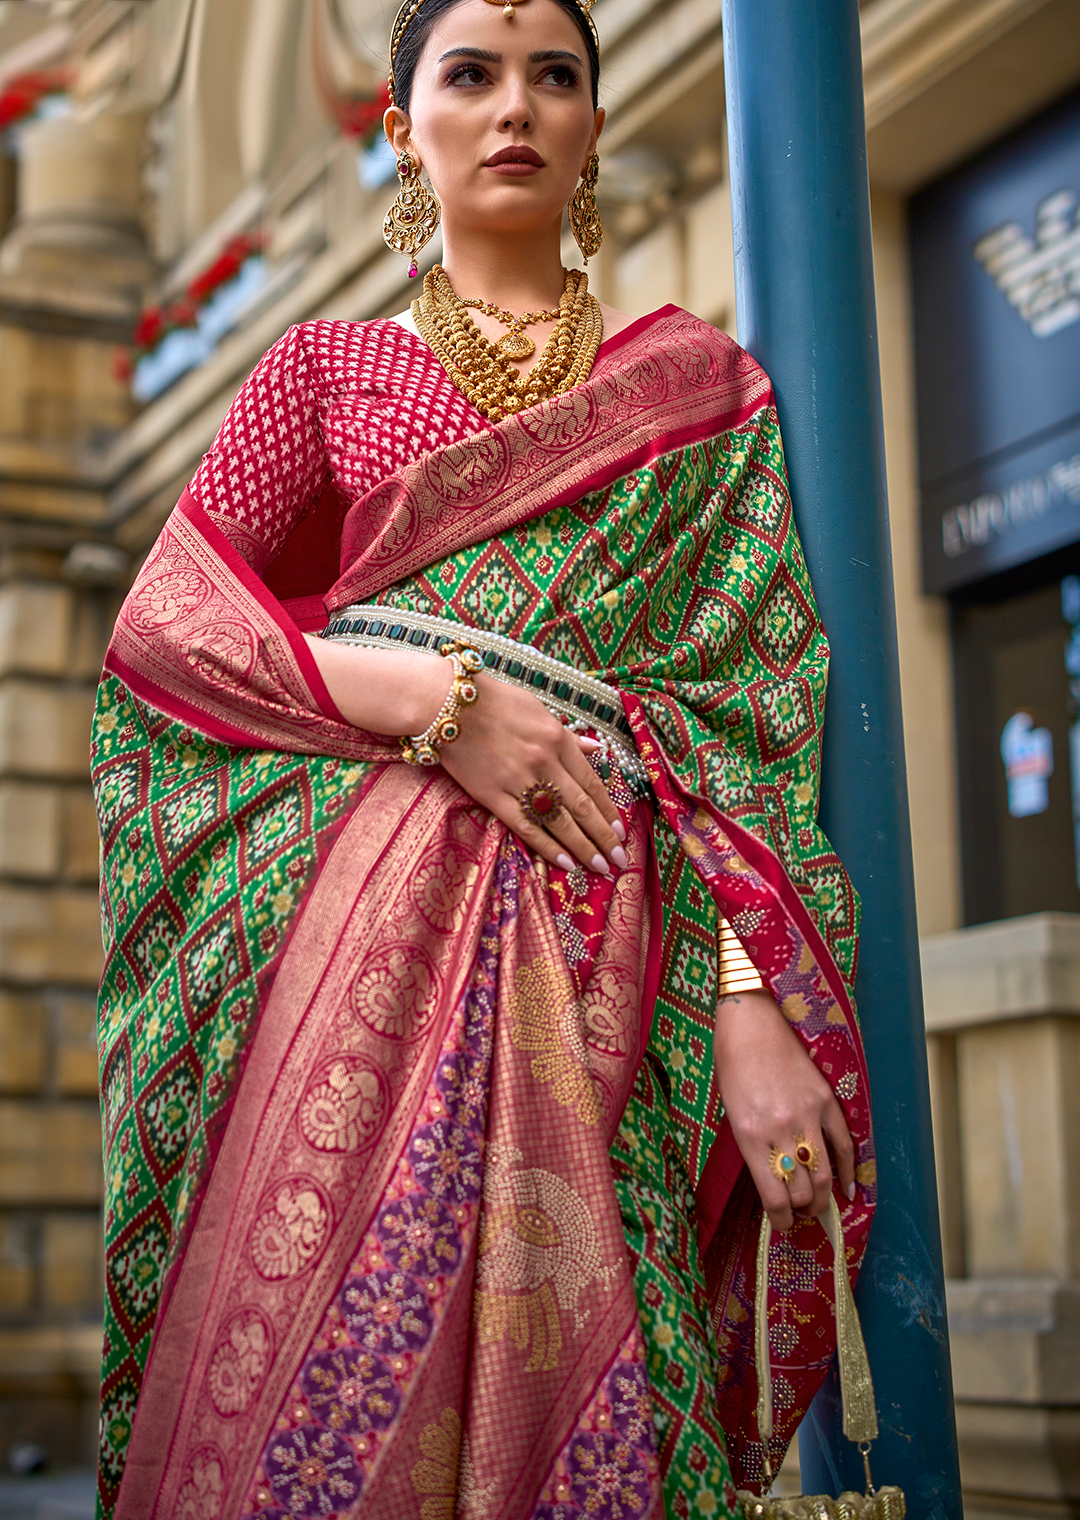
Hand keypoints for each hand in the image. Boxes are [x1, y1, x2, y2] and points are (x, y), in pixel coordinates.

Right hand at [440, 672, 625, 874]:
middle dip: (604, 837)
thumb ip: (567, 735)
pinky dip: (547, 846)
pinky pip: (526, 827)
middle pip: (582, 808)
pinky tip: (564, 862)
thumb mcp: (538, 709)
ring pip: (559, 823)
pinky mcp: (493, 796)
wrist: (448, 704)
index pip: (592, 784)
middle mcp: (545, 763)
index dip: (610, 811)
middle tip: (619, 859)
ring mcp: (519, 782)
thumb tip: (595, 748)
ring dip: (583, 847)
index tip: (622, 831)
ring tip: (599, 866)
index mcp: (558, 740)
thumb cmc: (494, 702)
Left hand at [713, 987, 854, 1231]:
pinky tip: (848, 1186)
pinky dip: (849, 1170)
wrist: (752, 1020)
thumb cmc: (732, 1064)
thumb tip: (773, 1180)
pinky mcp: (826, 1100)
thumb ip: (752, 1147)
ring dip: (824, 1198)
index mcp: (749, 1135)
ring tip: (819, 1206)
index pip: (774, 1197)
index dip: (781, 1220)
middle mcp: (781, 1130)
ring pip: (825, 1175)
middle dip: (803, 1212)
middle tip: (800, 1216)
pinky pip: (844, 1144)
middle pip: (803, 1191)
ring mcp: (807, 1115)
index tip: (782, 1224)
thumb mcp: (731, 1111)